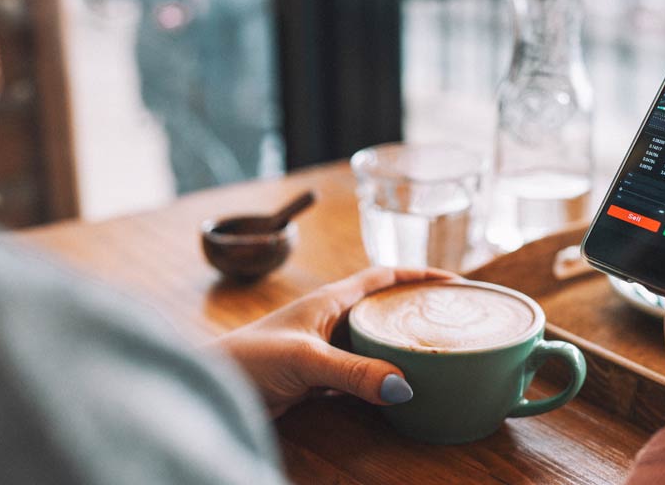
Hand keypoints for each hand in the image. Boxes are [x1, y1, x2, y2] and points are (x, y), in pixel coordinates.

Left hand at [218, 266, 454, 417]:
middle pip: (383, 308)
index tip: (453, 282)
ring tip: (435, 354)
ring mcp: (323, 348)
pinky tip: (398, 388)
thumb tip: (403, 386)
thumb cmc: (247, 360)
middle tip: (453, 321)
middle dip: (416, 310)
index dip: (418, 275)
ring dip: (400, 347)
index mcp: (330, 301)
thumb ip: (353, 373)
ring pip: (373, 342)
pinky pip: (360, 372)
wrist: (210, 388)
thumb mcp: (306, 360)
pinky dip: (381, 377)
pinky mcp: (316, 377)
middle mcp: (329, 319)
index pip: (383, 277)